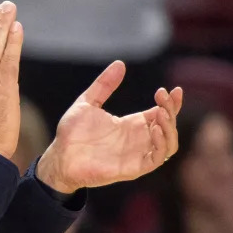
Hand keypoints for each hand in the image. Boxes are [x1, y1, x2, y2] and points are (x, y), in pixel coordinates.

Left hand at [36, 61, 182, 193]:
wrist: (59, 157)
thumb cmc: (72, 134)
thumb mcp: (88, 102)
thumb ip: (104, 85)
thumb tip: (120, 64)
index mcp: (131, 125)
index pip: (161, 114)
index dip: (171, 103)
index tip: (173, 89)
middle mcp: (138, 140)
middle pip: (168, 127)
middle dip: (171, 110)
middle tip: (163, 96)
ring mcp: (137, 155)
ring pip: (168, 144)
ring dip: (170, 128)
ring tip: (162, 113)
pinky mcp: (133, 169)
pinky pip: (156, 159)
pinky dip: (161, 145)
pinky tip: (155, 129)